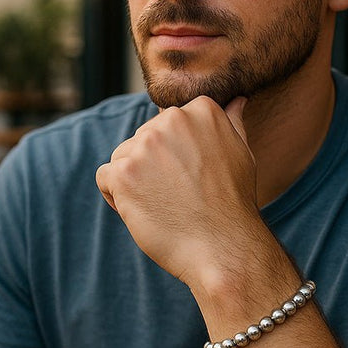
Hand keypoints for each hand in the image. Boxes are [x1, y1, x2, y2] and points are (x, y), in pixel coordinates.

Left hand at [95, 97, 269, 288]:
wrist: (223, 247)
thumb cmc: (233, 204)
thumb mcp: (241, 154)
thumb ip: (230, 123)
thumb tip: (235, 100)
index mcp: (201, 109)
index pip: (168, 125)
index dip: (176, 154)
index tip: (194, 178)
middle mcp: (171, 120)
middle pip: (143, 139)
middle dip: (155, 167)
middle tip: (181, 196)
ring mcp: (145, 145)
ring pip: (123, 157)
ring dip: (135, 181)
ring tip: (164, 205)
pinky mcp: (122, 172)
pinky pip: (106, 178)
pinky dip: (117, 197)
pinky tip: (144, 212)